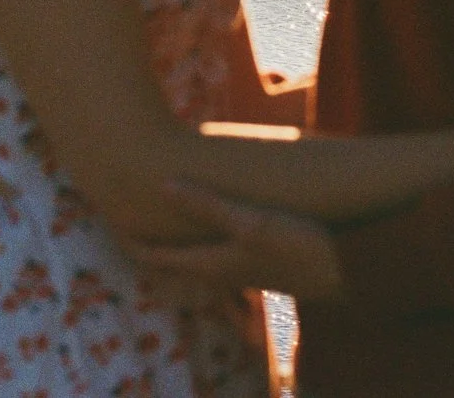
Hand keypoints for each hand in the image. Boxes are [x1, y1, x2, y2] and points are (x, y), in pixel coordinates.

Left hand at [125, 180, 346, 300]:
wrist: (344, 270)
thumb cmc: (296, 245)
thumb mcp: (249, 221)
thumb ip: (206, 204)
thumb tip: (162, 183)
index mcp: (208, 262)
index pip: (152, 256)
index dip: (128, 237)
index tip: (109, 214)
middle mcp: (218, 269)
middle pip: (170, 256)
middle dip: (150, 234)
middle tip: (130, 203)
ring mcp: (239, 266)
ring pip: (196, 251)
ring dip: (179, 232)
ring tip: (167, 203)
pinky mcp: (259, 258)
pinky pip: (220, 245)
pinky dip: (207, 230)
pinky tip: (219, 209)